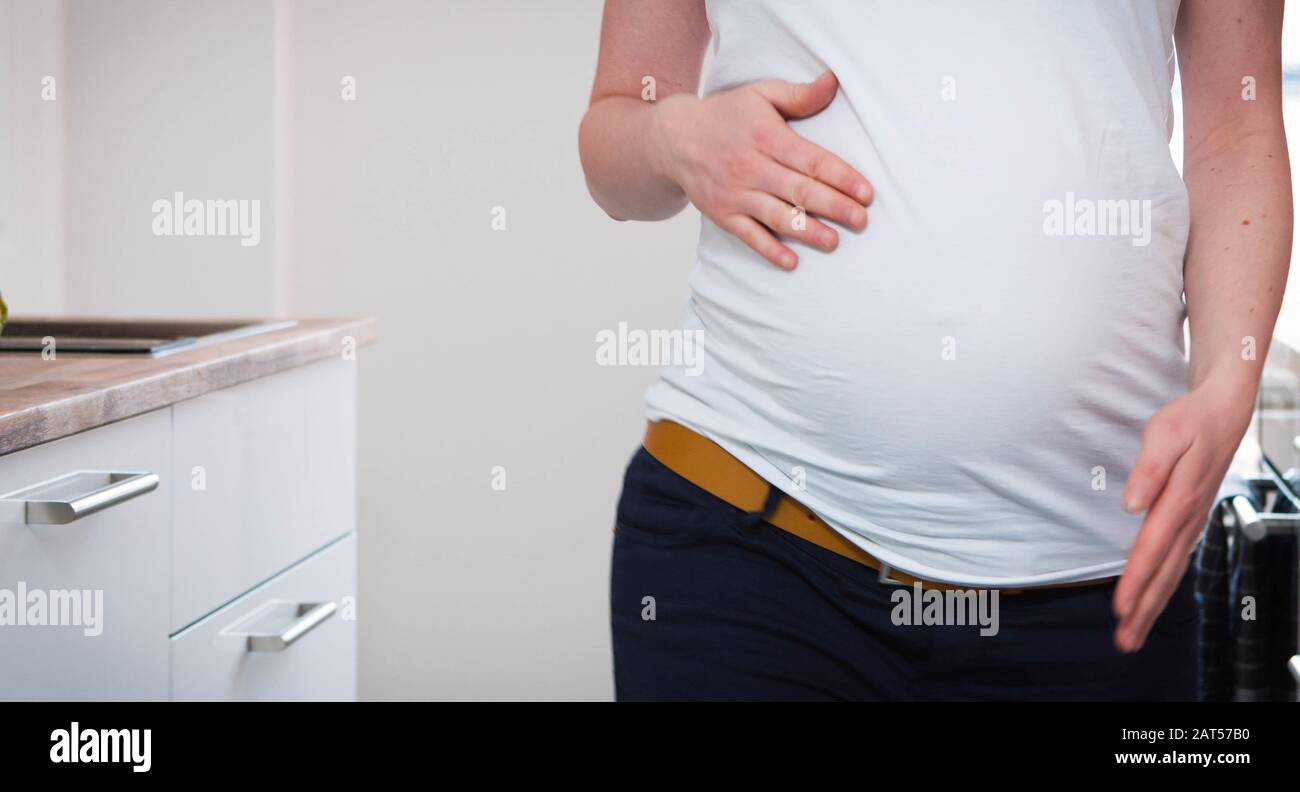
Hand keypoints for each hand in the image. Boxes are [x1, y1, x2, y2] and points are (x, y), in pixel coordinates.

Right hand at [651, 70, 872, 269]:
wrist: (673, 139)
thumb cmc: (725, 116)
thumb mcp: (760, 94)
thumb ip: (799, 95)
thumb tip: (833, 82)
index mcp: (766, 137)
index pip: (812, 160)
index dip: (842, 177)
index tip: (866, 192)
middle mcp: (751, 167)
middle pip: (800, 190)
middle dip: (834, 207)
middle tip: (861, 220)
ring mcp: (735, 194)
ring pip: (777, 216)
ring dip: (808, 232)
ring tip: (834, 242)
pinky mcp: (723, 214)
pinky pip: (749, 236)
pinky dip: (769, 250)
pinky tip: (792, 262)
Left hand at [1113, 376, 1255, 651]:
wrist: (1223, 410)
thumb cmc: (1191, 420)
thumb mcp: (1164, 434)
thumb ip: (1149, 470)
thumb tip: (1132, 504)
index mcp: (1178, 500)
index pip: (1152, 548)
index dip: (1136, 580)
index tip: (1121, 608)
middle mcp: (1188, 517)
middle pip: (1164, 571)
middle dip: (1144, 608)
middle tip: (1125, 641)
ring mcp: (1192, 520)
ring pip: (1172, 570)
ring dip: (1153, 602)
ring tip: (1134, 631)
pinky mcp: (1191, 517)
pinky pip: (1176, 559)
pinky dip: (1163, 582)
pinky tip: (1154, 598)